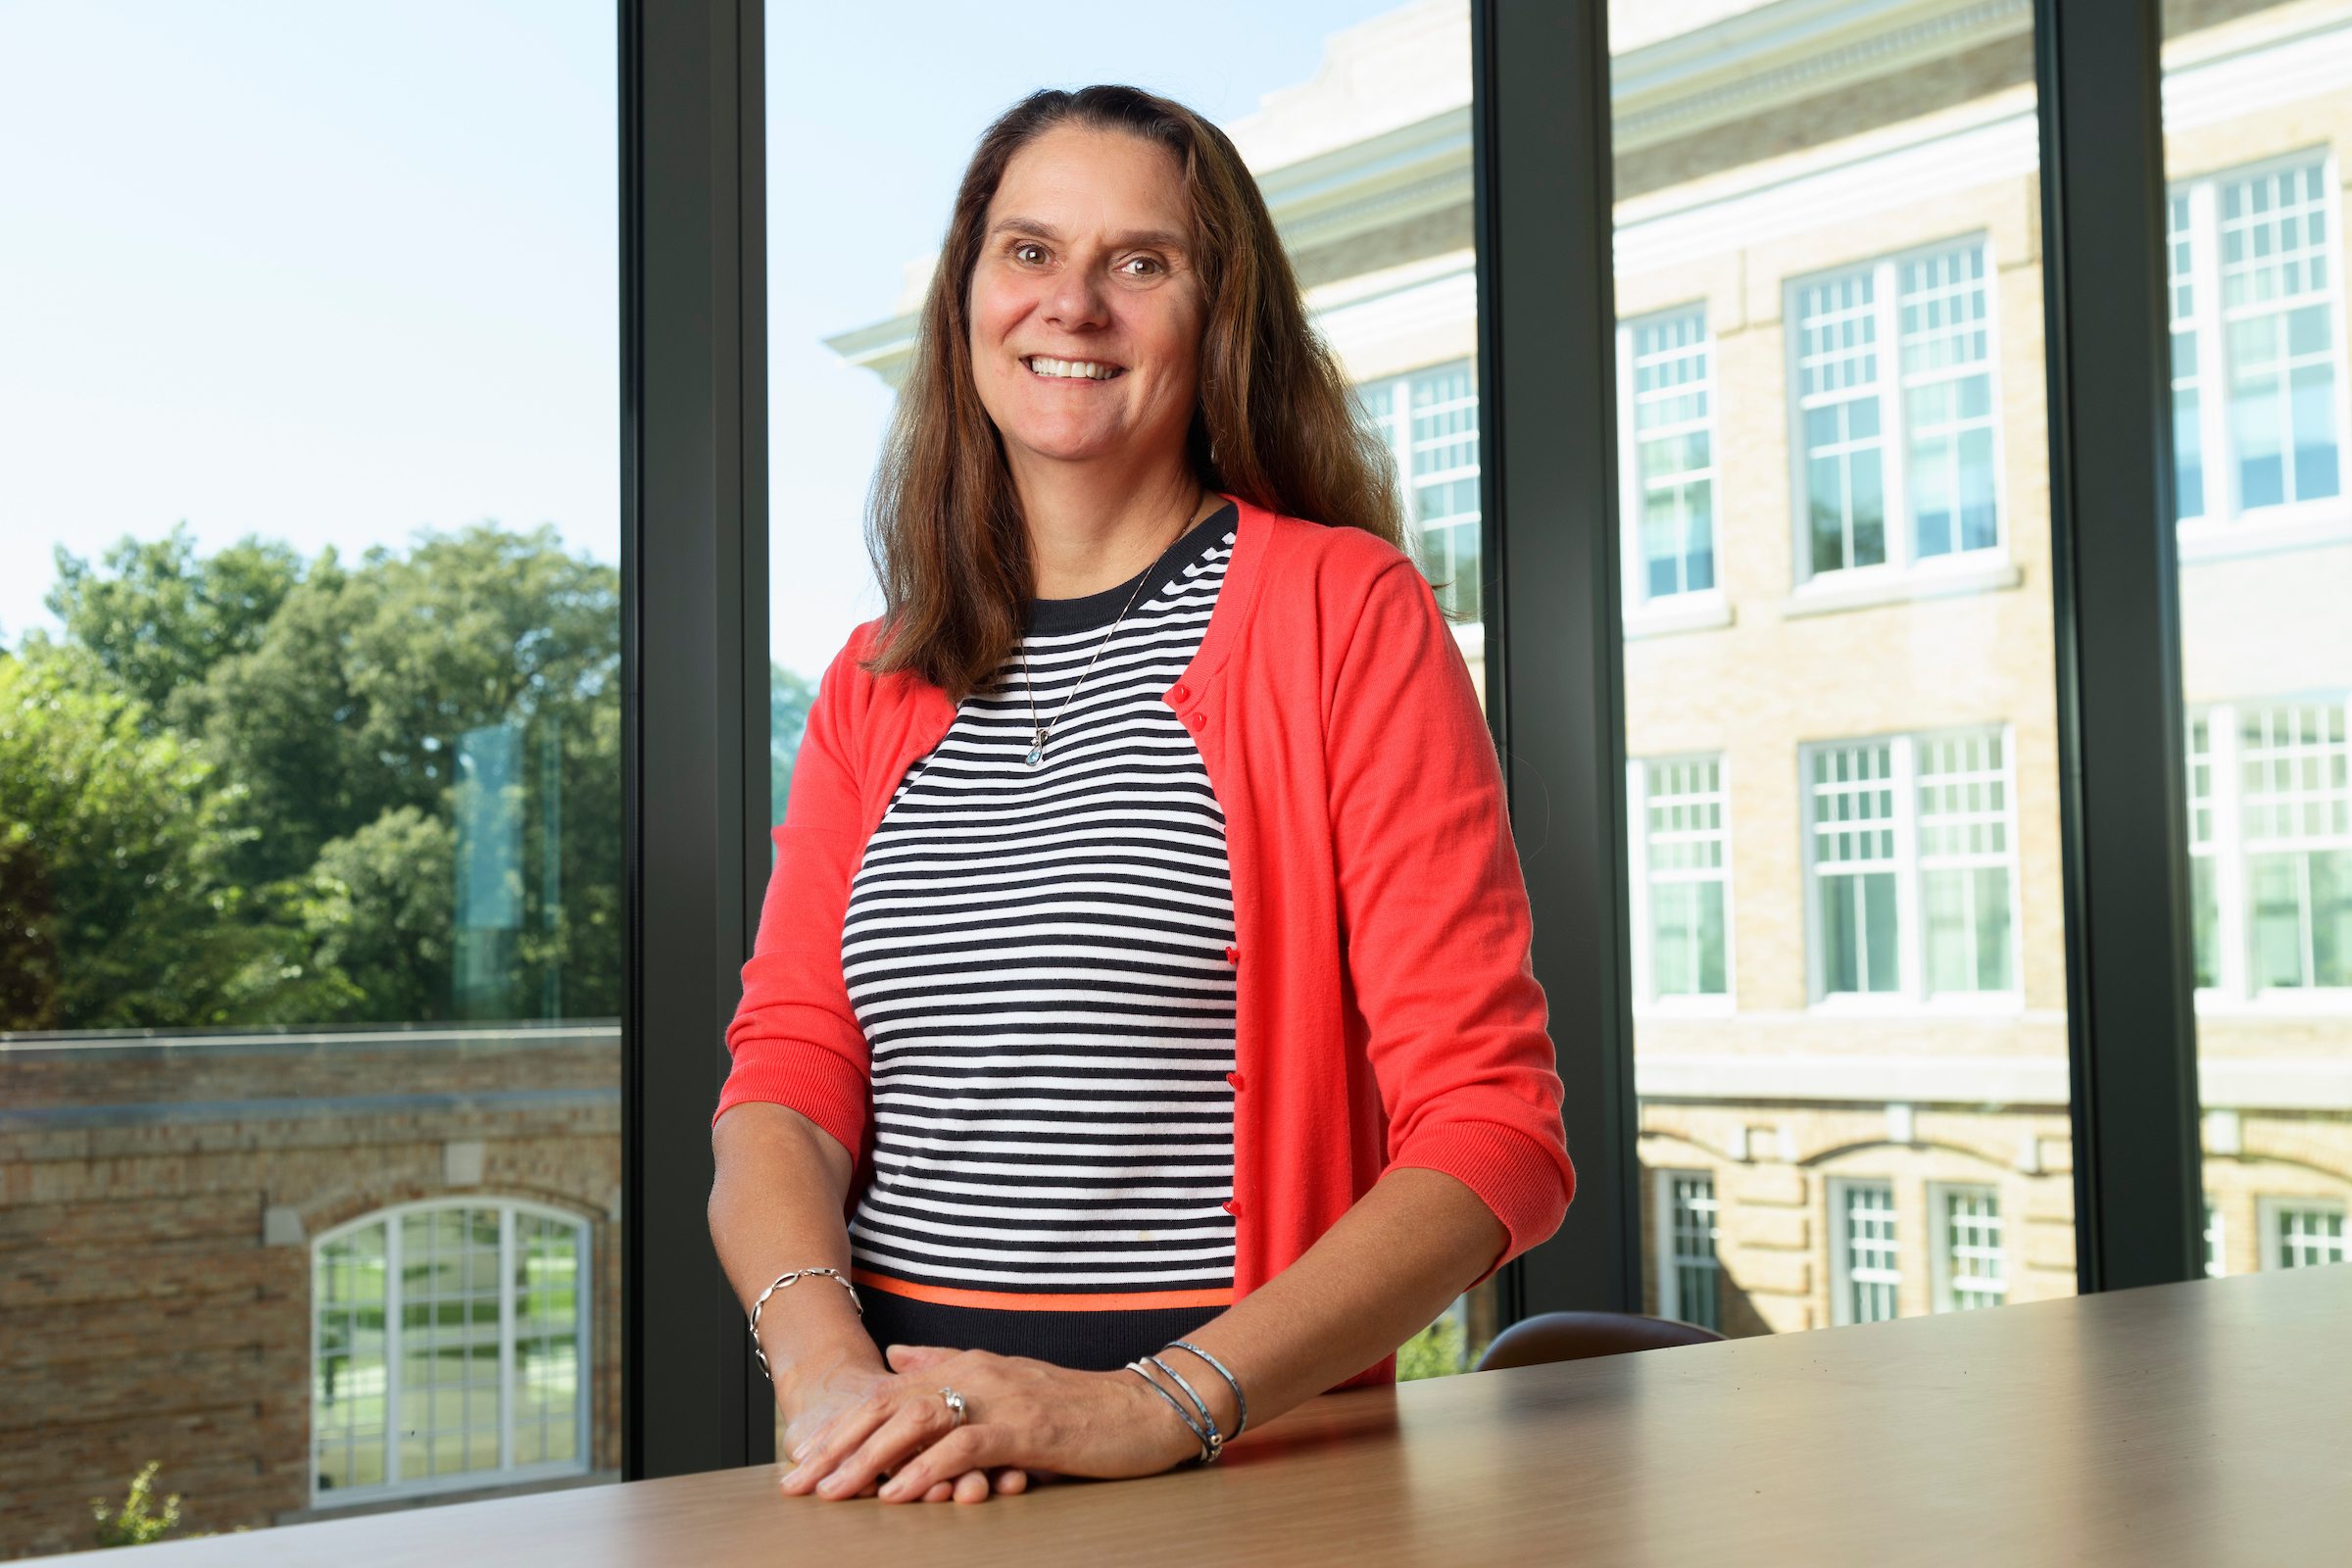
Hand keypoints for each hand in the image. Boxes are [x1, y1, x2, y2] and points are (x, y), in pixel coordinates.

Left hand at [780, 1343, 1206, 1503]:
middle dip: (838, 1446)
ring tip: (833, 1492)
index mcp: (967, 1365)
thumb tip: (897, 1358)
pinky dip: (929, 1468)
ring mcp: (1001, 1398)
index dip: (841, 1426)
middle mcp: (976, 1374)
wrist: (1145, 1408)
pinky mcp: (1027, 1427)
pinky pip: (967, 1446)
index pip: (889, 1393)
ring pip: (918, 1423)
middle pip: (890, 1406)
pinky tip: (901, 1492)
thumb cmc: (1078, 1405)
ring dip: (870, 1460)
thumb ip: (950, 1363)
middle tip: (798, 1483)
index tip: (803, 1459)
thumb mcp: (1006, 1378)